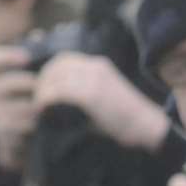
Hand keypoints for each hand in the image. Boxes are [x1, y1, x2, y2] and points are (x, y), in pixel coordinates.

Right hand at [0, 46, 38, 170]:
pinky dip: (25, 125)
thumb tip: (39, 36)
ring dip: (24, 107)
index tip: (27, 57)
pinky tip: (41, 121)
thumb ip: (38, 56)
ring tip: (44, 104)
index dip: (5, 56)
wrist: (33, 133)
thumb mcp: (37, 75)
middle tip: (39, 84)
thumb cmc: (35, 96)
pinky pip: (7, 130)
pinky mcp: (0, 135)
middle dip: (17, 84)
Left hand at [34, 51, 169, 151]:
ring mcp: (93, 80)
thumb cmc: (127, 118)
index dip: (48, 71)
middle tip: (38, 98)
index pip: (64, 59)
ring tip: (40, 106)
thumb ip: (84, 92)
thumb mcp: (105, 96)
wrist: (146, 126)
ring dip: (42, 92)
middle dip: (42, 80)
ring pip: (55, 78)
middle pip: (56, 65)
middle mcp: (95, 67)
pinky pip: (59, 93)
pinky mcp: (91, 95)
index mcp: (99, 65)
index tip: (42, 87)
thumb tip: (57, 101)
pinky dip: (46, 100)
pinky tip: (44, 110)